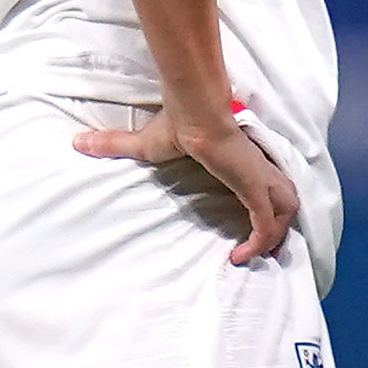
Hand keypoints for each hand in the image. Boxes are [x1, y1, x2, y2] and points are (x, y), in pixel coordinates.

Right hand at [74, 99, 302, 265]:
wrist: (193, 110)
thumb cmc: (176, 124)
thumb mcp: (145, 144)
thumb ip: (117, 145)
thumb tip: (79, 141)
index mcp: (244, 161)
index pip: (268, 185)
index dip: (265, 207)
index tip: (249, 230)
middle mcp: (259, 169)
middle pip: (287, 199)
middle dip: (282, 226)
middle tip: (263, 249)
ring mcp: (260, 178)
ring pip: (286, 210)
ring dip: (275, 235)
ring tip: (256, 254)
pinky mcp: (254, 187)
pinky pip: (267, 223)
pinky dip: (259, 241)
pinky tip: (240, 256)